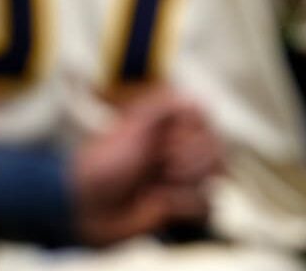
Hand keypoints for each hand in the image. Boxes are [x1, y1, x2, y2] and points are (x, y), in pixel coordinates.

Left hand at [70, 90, 221, 246]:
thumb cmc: (103, 164)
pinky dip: (184, 206)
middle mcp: (175, 148)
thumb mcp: (132, 128)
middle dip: (191, 161)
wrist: (88, 207)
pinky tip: (160, 204)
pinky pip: (207, 205)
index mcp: (164, 125)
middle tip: (160, 166)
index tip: (168, 138)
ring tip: (155, 187)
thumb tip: (192, 98)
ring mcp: (180, 177)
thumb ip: (161, 107)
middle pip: (217, 150)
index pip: (204, 118)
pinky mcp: (181, 204)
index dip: (193, 131)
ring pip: (215, 179)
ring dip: (184, 185)